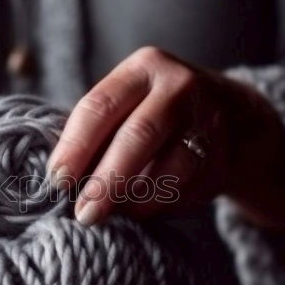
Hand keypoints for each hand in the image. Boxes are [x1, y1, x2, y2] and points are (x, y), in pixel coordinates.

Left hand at [47, 46, 284, 230]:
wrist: (228, 113)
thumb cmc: (151, 112)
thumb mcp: (125, 104)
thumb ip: (94, 133)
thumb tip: (58, 179)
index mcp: (142, 69)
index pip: (100, 106)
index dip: (75, 146)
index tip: (57, 180)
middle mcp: (178, 88)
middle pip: (138, 136)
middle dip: (106, 180)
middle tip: (84, 213)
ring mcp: (206, 122)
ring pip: (168, 168)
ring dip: (134, 199)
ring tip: (110, 215)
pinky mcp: (221, 156)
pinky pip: (185, 189)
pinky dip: (157, 205)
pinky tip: (139, 211)